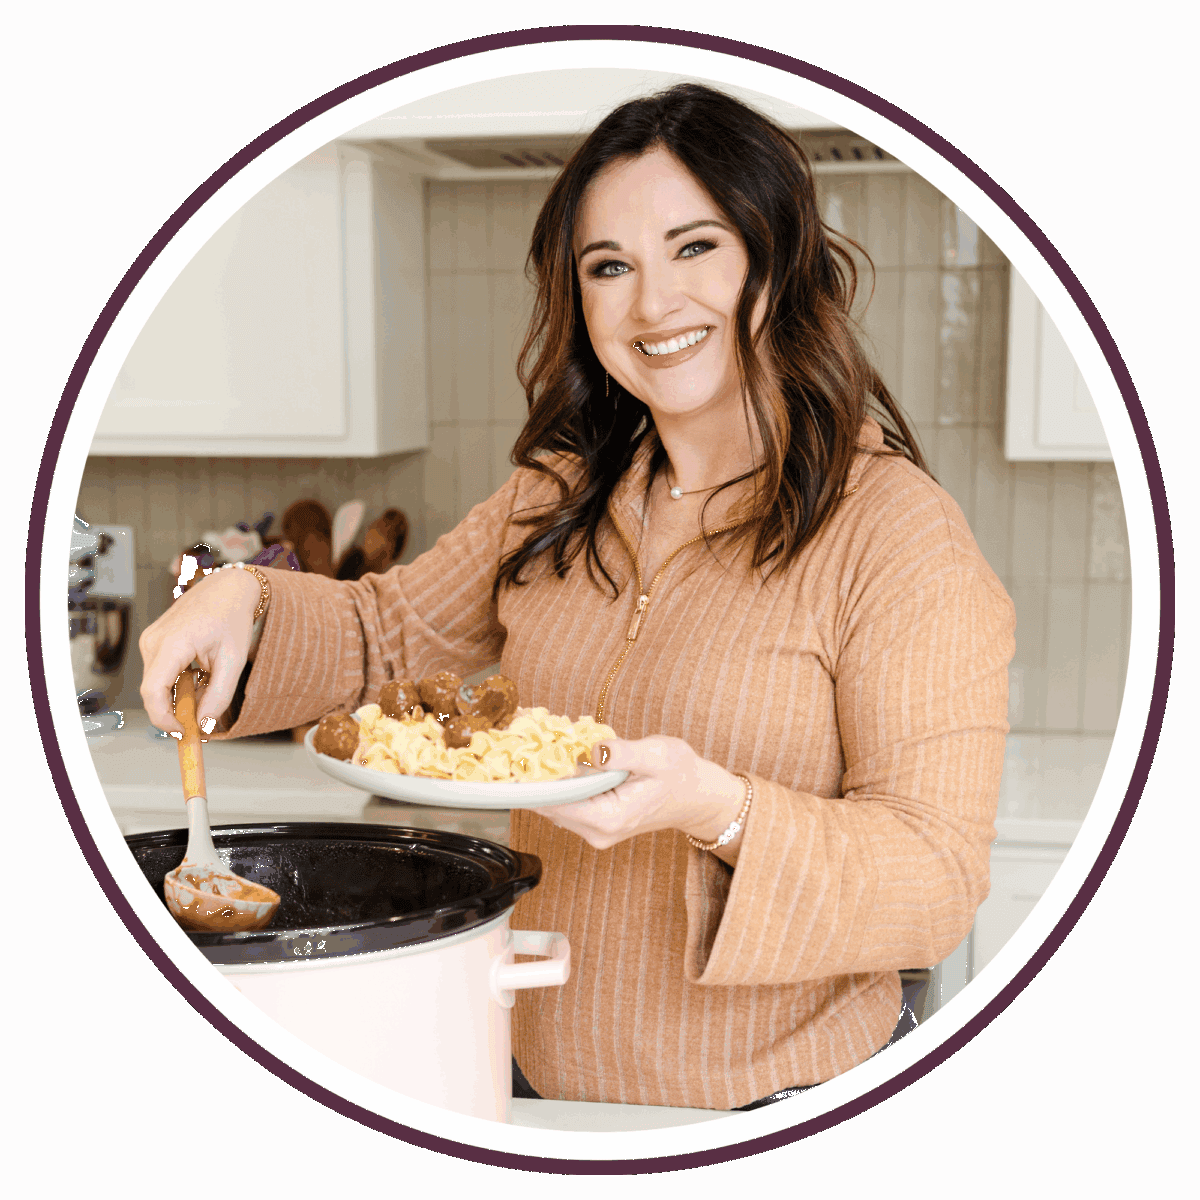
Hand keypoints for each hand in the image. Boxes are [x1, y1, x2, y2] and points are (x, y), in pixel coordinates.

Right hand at [139, 567, 261, 734]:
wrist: (227, 588)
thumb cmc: (232, 618)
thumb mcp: (233, 660)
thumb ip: (219, 696)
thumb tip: (204, 726)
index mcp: (172, 643)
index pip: (153, 691)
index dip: (164, 718)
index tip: (182, 733)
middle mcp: (153, 641)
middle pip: (155, 692)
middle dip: (177, 710)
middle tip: (204, 719)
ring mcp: (149, 640)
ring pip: (157, 684)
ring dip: (180, 695)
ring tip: (208, 682)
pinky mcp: (152, 642)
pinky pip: (160, 673)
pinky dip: (178, 683)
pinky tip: (199, 673)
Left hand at [537, 735, 746, 855]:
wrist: (696, 795)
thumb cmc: (680, 774)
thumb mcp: (657, 755)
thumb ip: (623, 753)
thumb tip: (593, 750)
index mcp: (609, 818)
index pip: (555, 803)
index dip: (532, 782)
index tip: (514, 759)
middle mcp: (597, 831)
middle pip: (550, 805)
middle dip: (536, 777)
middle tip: (523, 743)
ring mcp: (595, 830)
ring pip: (555, 805)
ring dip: (547, 779)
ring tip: (539, 748)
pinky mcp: (595, 822)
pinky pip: (567, 803)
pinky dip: (560, 783)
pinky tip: (560, 761)